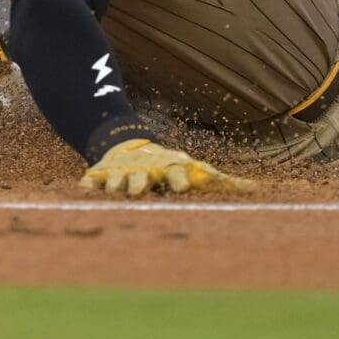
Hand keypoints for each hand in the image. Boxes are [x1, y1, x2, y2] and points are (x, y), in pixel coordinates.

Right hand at [80, 138, 252, 198]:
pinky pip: (93, 178)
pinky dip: (89, 183)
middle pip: (143, 179)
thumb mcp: (194, 168)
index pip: (176, 175)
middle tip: (139, 192)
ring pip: (118, 181)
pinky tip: (84, 189)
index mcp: (169, 169)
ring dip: (116, 187)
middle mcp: (146, 171)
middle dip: (140, 185)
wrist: (130, 145)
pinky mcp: (103, 174)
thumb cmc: (169, 164)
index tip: (184, 187)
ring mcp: (123, 172)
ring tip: (114, 193)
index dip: (179, 180)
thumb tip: (255, 189)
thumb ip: (222, 181)